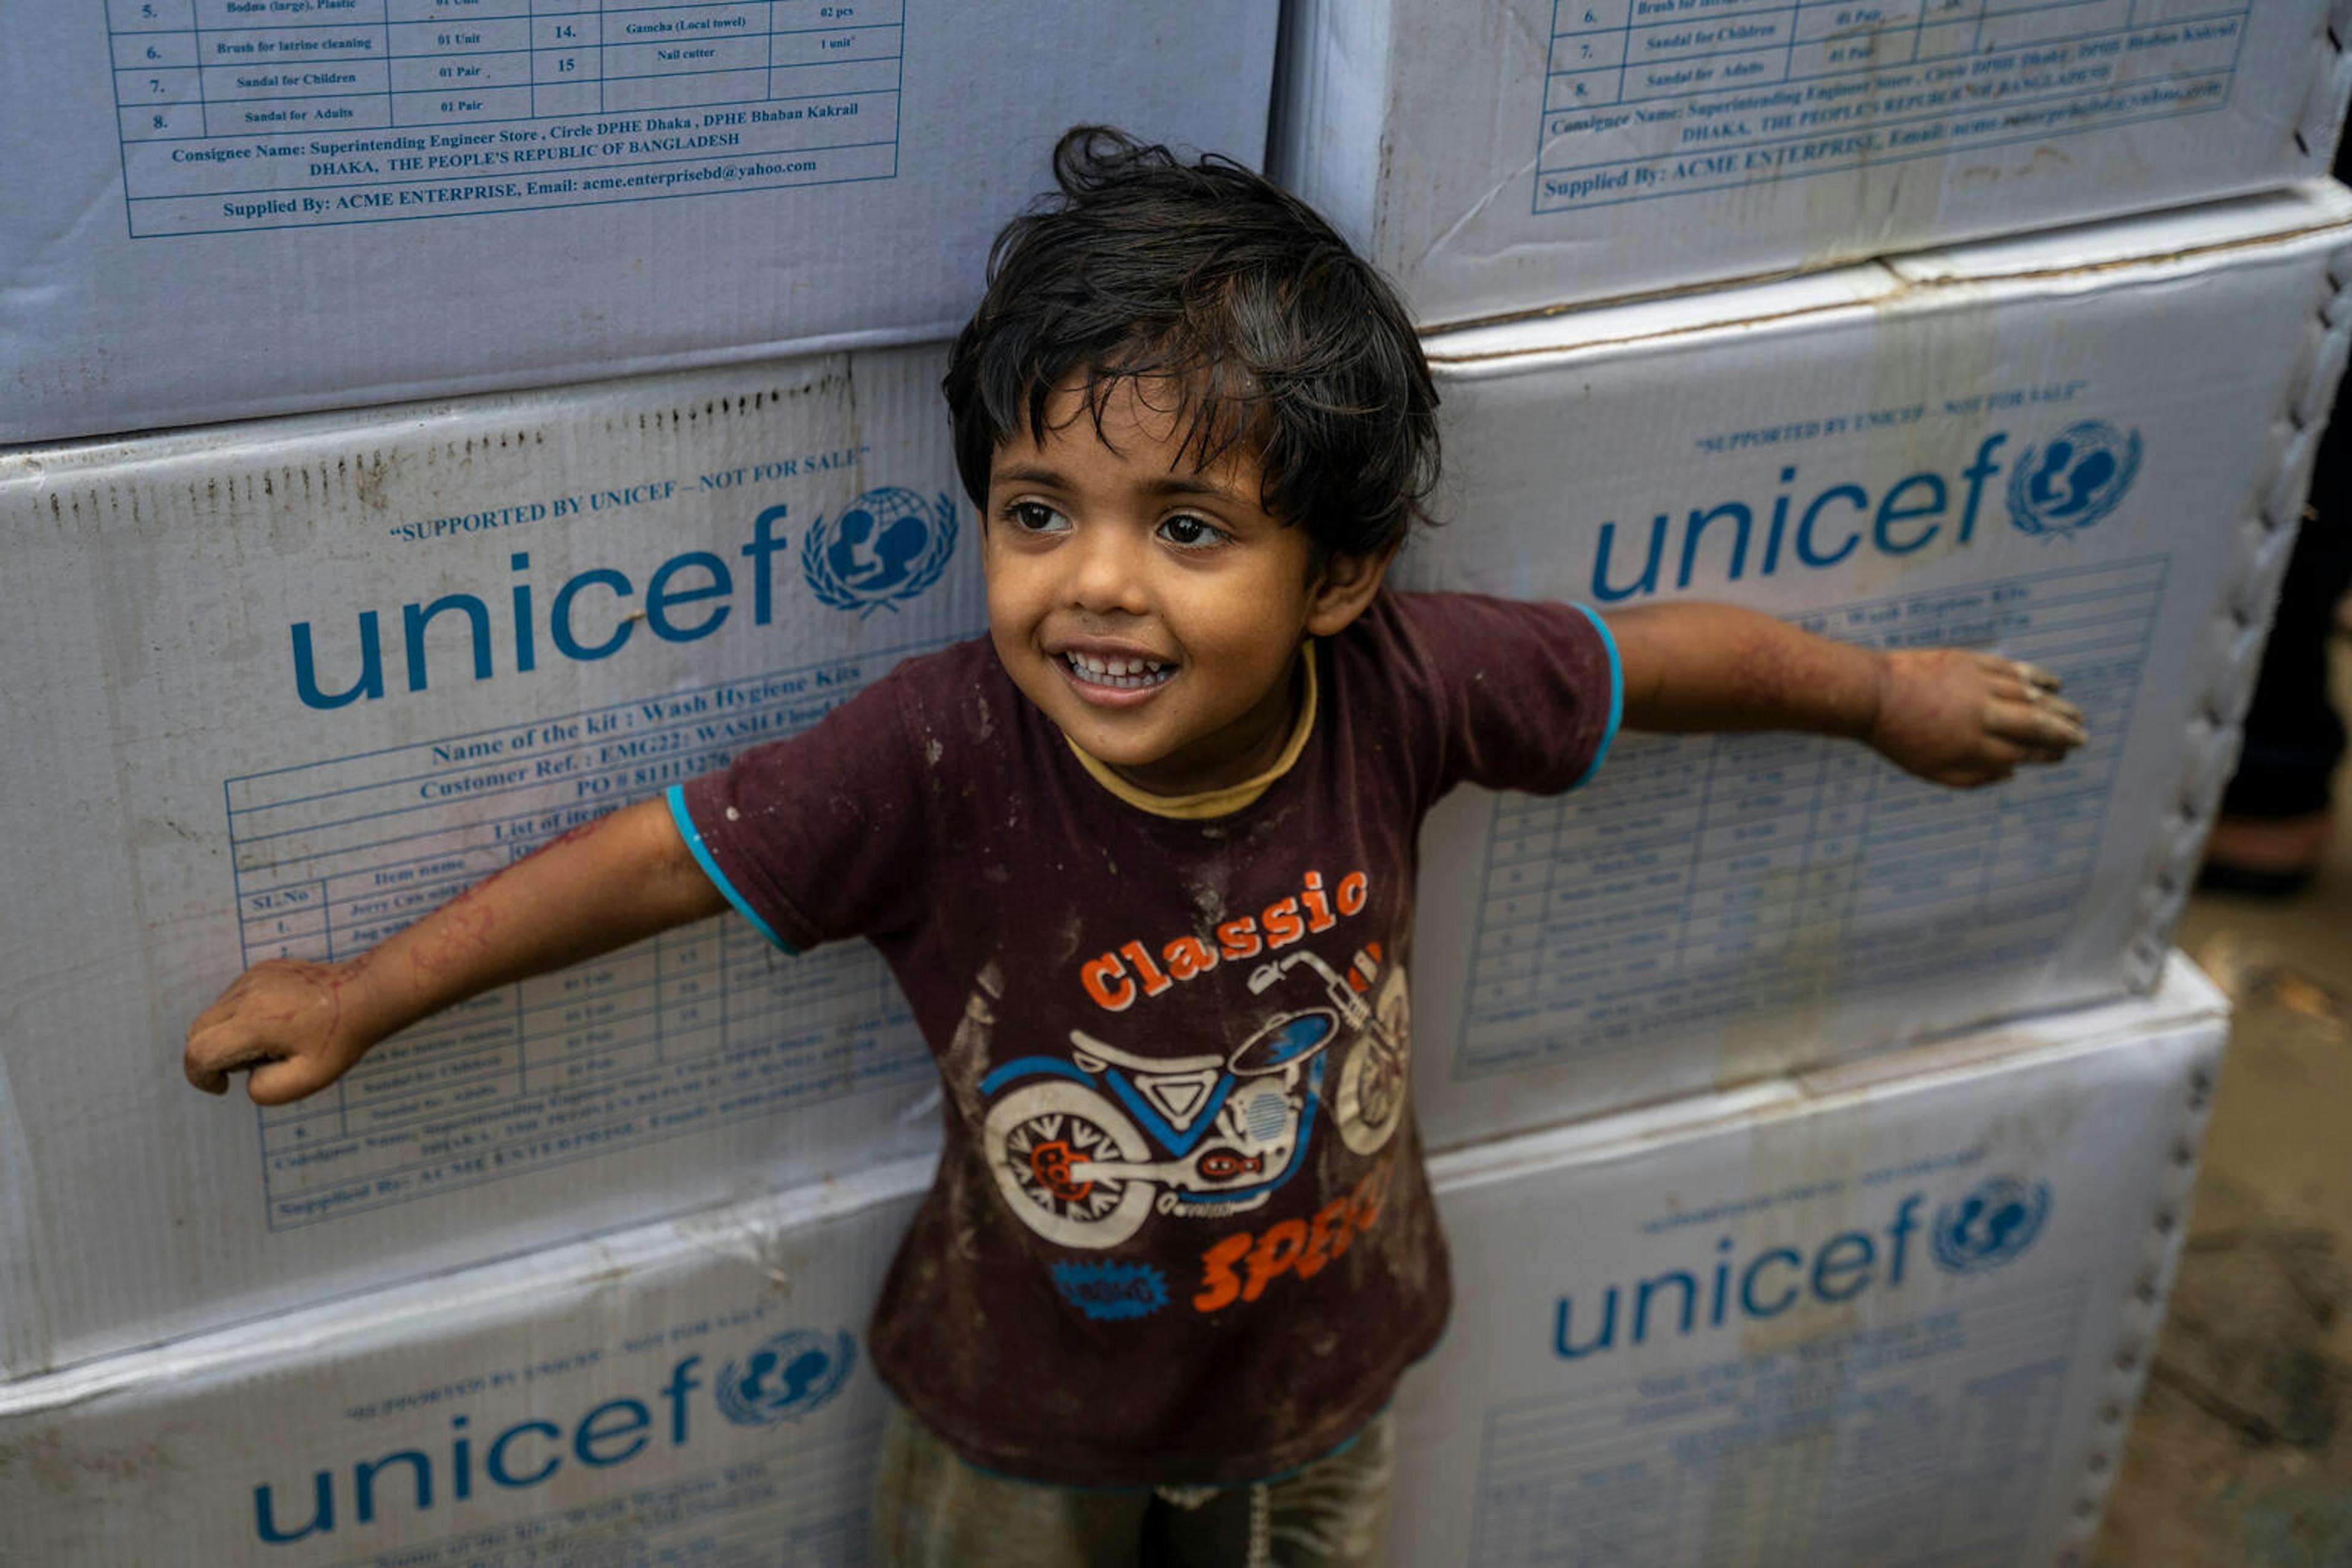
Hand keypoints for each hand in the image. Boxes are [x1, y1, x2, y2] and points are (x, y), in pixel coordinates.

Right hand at [184, 957, 381, 1103]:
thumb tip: (245, 1078)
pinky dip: (238, 1017)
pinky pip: (231, 998)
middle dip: (210, 1056)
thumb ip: (265, 1089)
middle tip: (251, 1065)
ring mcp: (252, 977)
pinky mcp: (260, 969)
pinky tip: (276, 1023)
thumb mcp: (307, 1079)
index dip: (201, 1077)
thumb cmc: (340, 1039)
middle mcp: (245, 994)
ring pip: (213, 1014)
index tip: (224, 1086)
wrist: (365, 994)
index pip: (199, 1052)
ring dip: (225, 1036)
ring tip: (270, 1042)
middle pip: (197, 1031)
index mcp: (254, 1022)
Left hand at [1867, 650, 2086, 786]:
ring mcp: (1977, 687)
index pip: (2021, 753)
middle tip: (2083, 739)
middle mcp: (1980, 717)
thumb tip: (2011, 775)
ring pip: (2030, 697)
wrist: (1870, 694)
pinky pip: (2012, 670)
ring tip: (2077, 716)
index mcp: (1971, 747)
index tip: (2061, 756)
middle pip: (2034, 726)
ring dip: (2057, 707)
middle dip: (2062, 734)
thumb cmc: (1897, 738)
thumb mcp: (1929, 770)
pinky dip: (2036, 677)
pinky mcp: (1970, 662)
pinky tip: (2053, 684)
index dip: (2045, 756)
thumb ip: (1971, 778)